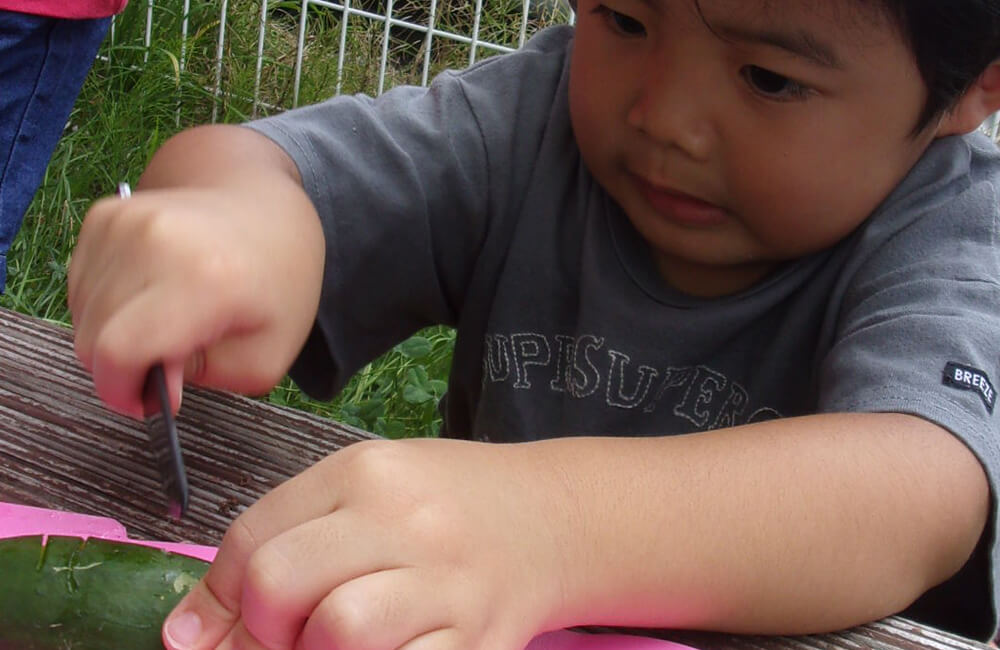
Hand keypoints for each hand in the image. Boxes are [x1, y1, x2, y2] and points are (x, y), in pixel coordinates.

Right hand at [68, 174, 323, 416]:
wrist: (264, 206)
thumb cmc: (275, 284)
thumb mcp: (265, 353)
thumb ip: (205, 378)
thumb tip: (150, 384)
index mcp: (204, 280)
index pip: (120, 350)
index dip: (122, 390)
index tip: (146, 401)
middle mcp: (154, 242)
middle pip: (93, 336)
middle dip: (124, 366)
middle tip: (171, 359)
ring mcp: (123, 222)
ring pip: (82, 313)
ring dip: (114, 333)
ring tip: (168, 321)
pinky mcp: (104, 214)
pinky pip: (81, 285)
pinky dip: (107, 303)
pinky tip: (151, 295)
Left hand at [161, 438, 573, 649]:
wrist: (550, 517)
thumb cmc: (444, 503)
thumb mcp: (366, 490)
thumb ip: (282, 538)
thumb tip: (187, 633)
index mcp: (368, 473)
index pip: (253, 538)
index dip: (216, 598)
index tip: (209, 631)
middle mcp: (407, 521)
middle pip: (281, 583)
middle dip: (261, 628)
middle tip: (287, 634)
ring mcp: (450, 583)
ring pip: (340, 632)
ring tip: (339, 643)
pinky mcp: (480, 640)